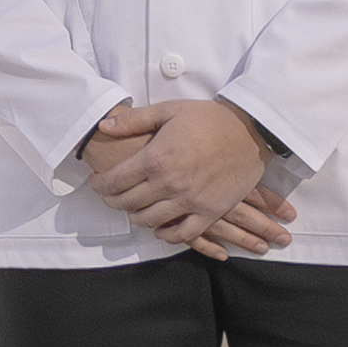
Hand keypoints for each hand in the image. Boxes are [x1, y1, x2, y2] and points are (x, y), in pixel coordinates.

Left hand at [82, 99, 294, 257]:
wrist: (250, 130)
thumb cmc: (209, 118)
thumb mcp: (168, 110)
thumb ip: (134, 121)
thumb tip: (104, 126)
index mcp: (155, 159)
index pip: (115, 180)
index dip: (100, 184)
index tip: (97, 182)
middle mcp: (169, 183)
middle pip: (128, 203)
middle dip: (113, 202)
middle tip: (110, 197)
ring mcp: (190, 201)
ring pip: (151, 221)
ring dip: (136, 218)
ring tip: (133, 211)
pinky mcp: (210, 212)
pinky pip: (183, 234)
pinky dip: (167, 235)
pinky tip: (160, 229)